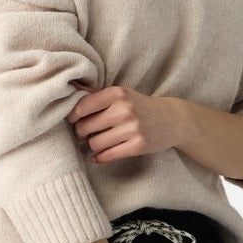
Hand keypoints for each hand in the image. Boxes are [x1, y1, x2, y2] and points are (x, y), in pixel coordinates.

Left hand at [66, 81, 181, 164]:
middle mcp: (124, 109)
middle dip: (80, 133)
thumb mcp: (121, 94)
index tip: (73, 120)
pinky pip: (108, 155)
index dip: (72, 117)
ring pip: (94, 143)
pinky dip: (100, 157)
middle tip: (84, 133)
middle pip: (84, 127)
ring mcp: (132, 128)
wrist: (172, 120)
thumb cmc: (139, 106)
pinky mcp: (138, 145)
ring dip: (92, 145)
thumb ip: (95, 92)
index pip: (82, 107)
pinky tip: (99, 155)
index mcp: (117, 94)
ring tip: (98, 141)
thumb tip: (70, 84)